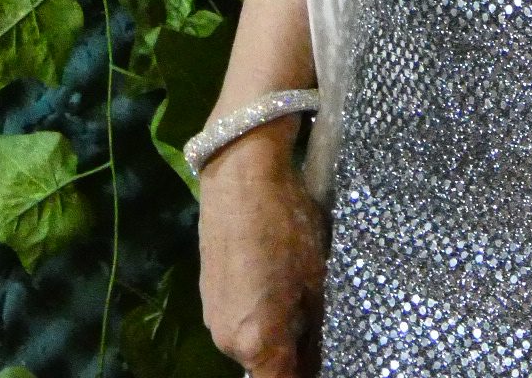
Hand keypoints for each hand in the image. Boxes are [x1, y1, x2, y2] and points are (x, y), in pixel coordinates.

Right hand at [198, 125, 329, 377]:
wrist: (240, 173)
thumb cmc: (286, 223)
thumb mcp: (315, 280)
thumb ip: (315, 332)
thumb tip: (317, 358)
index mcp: (256, 343)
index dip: (308, 372)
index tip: (323, 355)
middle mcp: (227, 342)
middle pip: (267, 365)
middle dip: (294, 353)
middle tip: (320, 322)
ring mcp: (213, 319)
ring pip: (253, 344)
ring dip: (276, 333)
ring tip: (300, 295)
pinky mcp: (208, 296)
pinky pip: (239, 320)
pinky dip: (258, 314)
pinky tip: (275, 279)